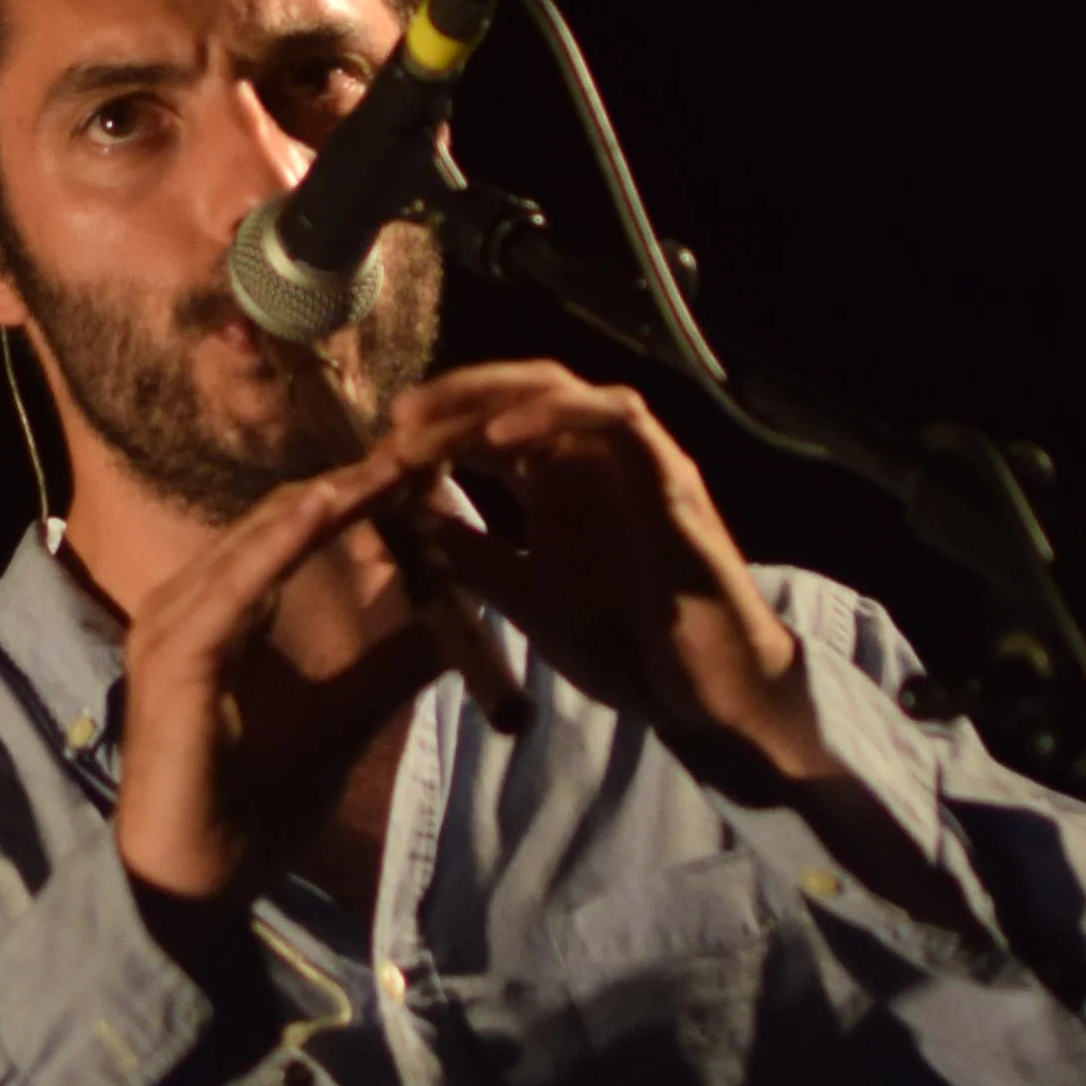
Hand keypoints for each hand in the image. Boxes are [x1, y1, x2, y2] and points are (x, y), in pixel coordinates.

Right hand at [112, 442, 500, 911]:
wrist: (196, 884)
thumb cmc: (251, 809)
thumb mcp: (343, 723)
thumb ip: (387, 671)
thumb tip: (452, 632)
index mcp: (219, 612)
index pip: (291, 532)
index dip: (357, 500)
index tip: (423, 472)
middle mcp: (188, 604)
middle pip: (277, 520)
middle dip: (352, 485)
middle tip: (422, 448)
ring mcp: (173, 626)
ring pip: (258, 539)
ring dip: (326, 499)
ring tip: (391, 464)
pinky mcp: (176, 659)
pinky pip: (236, 585)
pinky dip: (282, 543)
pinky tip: (329, 506)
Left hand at [369, 360, 829, 787]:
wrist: (703, 695)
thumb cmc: (628, 646)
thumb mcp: (528, 601)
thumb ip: (478, 560)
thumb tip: (418, 521)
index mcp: (563, 484)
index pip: (496, 424)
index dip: (438, 426)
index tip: (382, 448)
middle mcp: (599, 460)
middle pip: (523, 390)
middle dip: (456, 395)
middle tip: (398, 420)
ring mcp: (637, 462)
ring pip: (565, 390)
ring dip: (494, 396)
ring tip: (433, 424)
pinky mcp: (671, 478)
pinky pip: (617, 420)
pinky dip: (557, 417)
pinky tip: (500, 440)